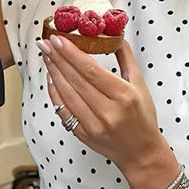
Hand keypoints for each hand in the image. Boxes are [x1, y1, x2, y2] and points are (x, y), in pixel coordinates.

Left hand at [37, 35, 169, 174]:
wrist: (141, 153)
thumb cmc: (142, 118)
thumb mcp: (140, 85)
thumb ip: (126, 58)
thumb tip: (113, 35)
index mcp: (124, 96)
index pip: (91, 70)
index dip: (72, 54)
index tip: (58, 39)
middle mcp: (108, 111)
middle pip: (76, 81)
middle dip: (58, 59)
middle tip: (45, 43)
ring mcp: (93, 125)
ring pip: (67, 95)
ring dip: (54, 74)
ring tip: (46, 57)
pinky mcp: (83, 135)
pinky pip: (64, 111)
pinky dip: (55, 95)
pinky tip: (51, 80)